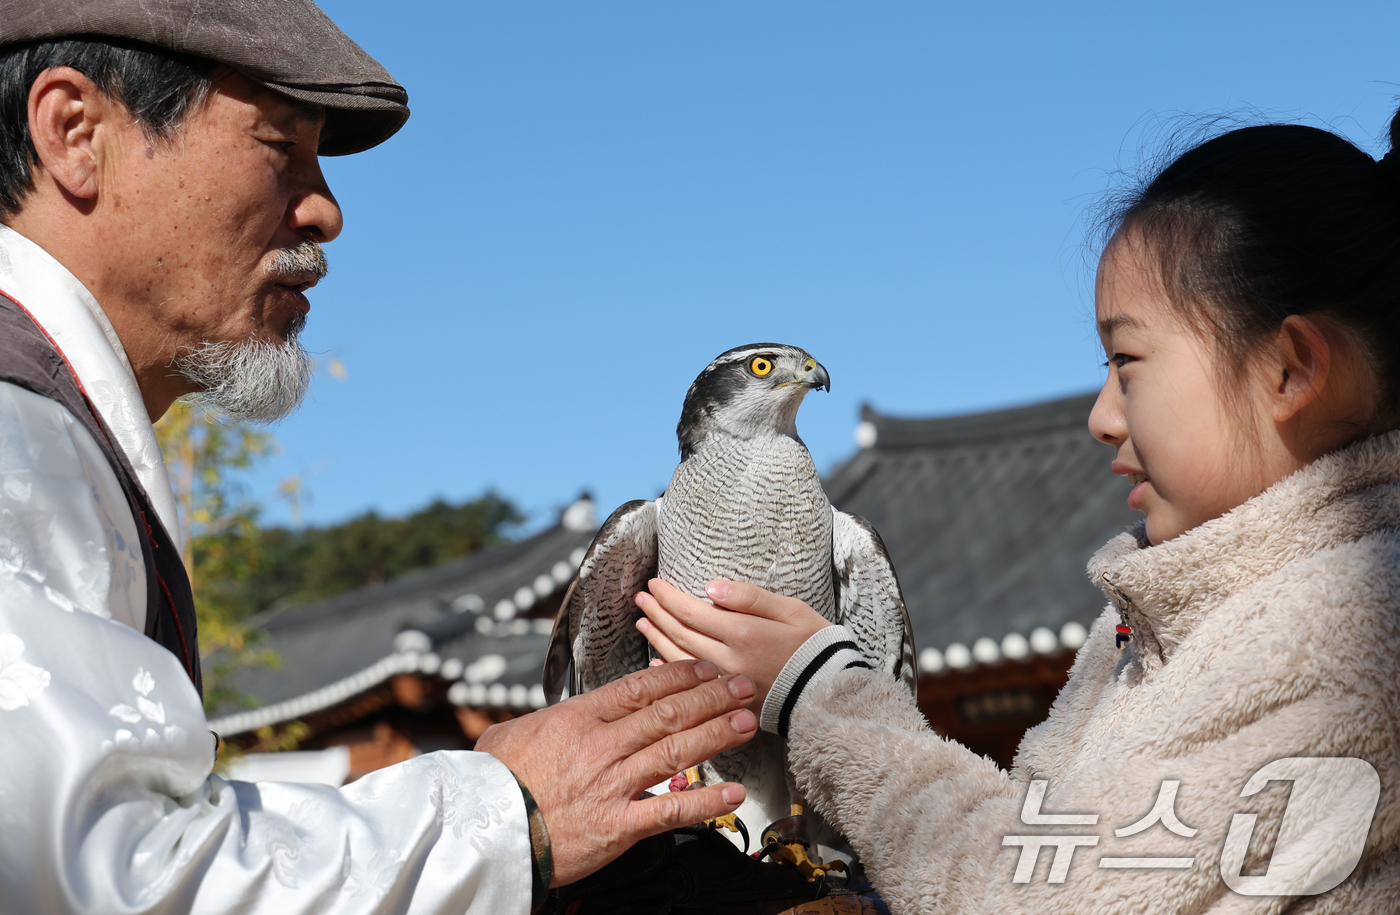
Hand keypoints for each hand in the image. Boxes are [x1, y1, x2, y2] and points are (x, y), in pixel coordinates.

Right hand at [474, 659, 755, 885]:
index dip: (679, 674)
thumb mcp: (511, 735)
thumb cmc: (494, 785)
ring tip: (748, 722)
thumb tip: (558, 715)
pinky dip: (705, 803)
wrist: (480, 834)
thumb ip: (546, 721)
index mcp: (577, 718)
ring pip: (676, 752)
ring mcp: (611, 785)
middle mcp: (601, 746)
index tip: (705, 666)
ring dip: (717, 735)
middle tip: (743, 685)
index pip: (639, 687)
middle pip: (667, 714)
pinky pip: (670, 811)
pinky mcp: (617, 827)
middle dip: (712, 697)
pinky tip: (732, 795)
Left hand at [634, 579, 830, 710]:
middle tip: (640, 598)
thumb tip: (711, 587)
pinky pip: (690, 686)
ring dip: (657, 639)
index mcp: (743, 633)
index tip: (653, 584)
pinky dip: (669, 672)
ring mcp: (727, 684)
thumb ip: (750, 597)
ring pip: (680, 659)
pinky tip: (656, 663)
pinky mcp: (730, 702)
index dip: (668, 597)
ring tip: (643, 623)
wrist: (830, 692)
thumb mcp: (790, 609)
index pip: (691, 612)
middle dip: (656, 613)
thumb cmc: (815, 645)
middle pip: (680, 634)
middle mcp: (729, 660)